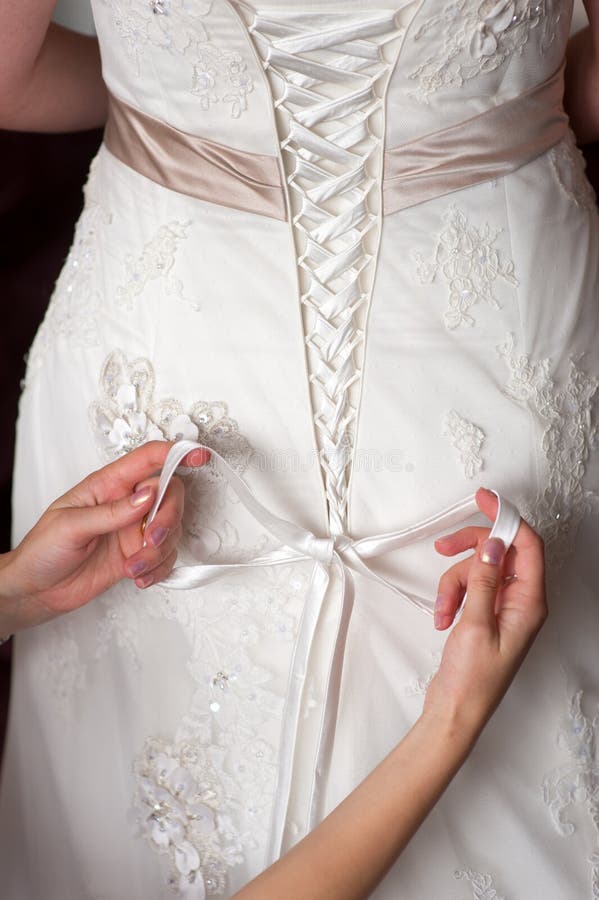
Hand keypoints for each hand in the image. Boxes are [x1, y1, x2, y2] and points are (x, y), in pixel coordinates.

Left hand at [0, 441, 208, 632]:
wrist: (37, 590)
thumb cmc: (43, 551)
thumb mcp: (70, 526)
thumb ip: (112, 511)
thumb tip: (147, 496)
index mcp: (108, 484)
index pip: (148, 459)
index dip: (176, 453)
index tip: (199, 457)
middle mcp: (126, 503)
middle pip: (169, 495)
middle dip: (168, 519)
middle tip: (150, 540)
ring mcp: (133, 529)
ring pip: (171, 530)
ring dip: (158, 552)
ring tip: (133, 569)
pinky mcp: (138, 555)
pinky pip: (165, 557)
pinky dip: (158, 569)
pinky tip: (138, 578)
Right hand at [422, 488, 546, 738]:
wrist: (456, 711)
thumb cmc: (473, 679)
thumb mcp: (476, 623)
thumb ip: (484, 579)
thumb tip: (494, 544)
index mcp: (530, 602)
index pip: (527, 545)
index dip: (507, 518)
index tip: (484, 500)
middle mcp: (522, 601)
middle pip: (500, 552)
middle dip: (468, 550)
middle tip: (442, 547)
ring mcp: (504, 607)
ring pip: (478, 569)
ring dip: (453, 582)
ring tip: (443, 610)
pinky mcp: (486, 614)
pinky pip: (470, 587)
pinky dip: (452, 596)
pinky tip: (443, 617)